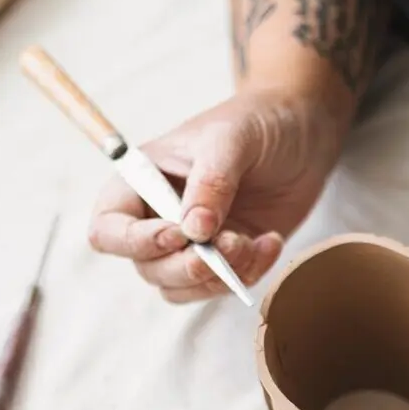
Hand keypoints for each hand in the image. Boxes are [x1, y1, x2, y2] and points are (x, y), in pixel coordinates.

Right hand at [88, 88, 343, 301]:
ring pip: (181, 287)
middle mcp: (158, 217)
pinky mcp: (224, 258)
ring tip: (252, 243)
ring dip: (216, 278)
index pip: (108, 228)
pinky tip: (271, 242)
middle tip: (229, 245)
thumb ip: (211, 182)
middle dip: (187, 267)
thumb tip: (194, 232)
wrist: (300, 131)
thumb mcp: (232, 140)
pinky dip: (247, 274)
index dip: (134, 242)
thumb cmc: (255, 122)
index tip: (178, 234)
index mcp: (141, 182)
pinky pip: (222, 287)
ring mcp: (191, 243)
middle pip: (147, 267)